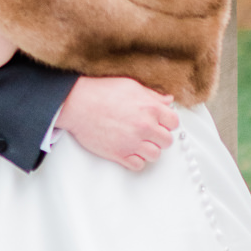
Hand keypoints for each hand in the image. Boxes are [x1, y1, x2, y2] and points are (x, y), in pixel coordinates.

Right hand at [56, 76, 177, 171]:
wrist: (77, 104)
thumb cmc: (100, 92)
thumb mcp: (130, 86)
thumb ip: (152, 95)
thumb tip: (168, 101)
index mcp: (150, 108)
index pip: (174, 122)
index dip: (167, 122)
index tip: (160, 122)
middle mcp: (145, 127)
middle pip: (167, 141)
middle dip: (159, 137)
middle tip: (148, 133)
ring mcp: (132, 142)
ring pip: (155, 155)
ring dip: (149, 149)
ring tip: (139, 142)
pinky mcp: (119, 154)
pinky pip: (138, 165)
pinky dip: (135, 160)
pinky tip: (129, 150)